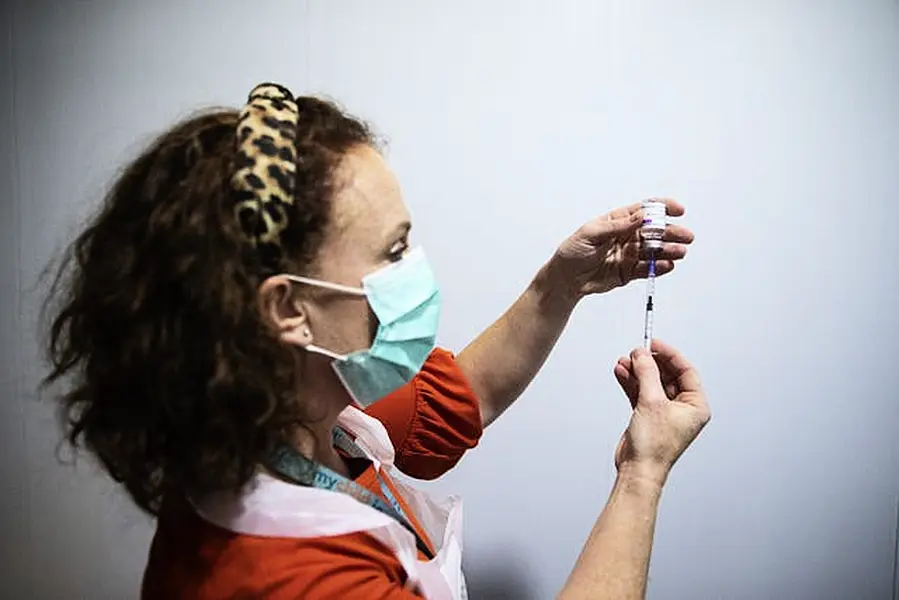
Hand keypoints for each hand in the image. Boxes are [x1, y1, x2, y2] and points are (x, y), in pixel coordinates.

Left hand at [552, 198, 693, 296]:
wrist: (565, 279)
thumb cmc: (573, 252)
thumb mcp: (591, 233)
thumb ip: (617, 226)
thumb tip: (640, 216)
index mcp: (618, 221)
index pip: (644, 210)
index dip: (663, 208)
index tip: (678, 210)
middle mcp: (627, 236)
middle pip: (655, 231)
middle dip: (671, 232)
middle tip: (685, 235)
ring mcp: (630, 254)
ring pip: (655, 250)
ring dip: (669, 250)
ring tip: (680, 252)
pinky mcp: (630, 271)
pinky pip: (648, 268)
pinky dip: (659, 267)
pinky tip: (668, 265)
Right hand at [612, 339, 710, 485]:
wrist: (637, 470)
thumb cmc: (654, 446)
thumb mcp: (652, 402)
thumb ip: (647, 373)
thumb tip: (642, 354)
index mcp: (696, 406)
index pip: (686, 371)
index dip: (670, 355)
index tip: (654, 343)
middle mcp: (682, 408)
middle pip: (666, 375)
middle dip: (650, 363)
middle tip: (636, 353)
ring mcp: (664, 412)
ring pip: (651, 382)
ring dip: (637, 372)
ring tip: (624, 362)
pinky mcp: (648, 416)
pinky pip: (641, 392)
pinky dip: (631, 382)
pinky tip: (621, 372)